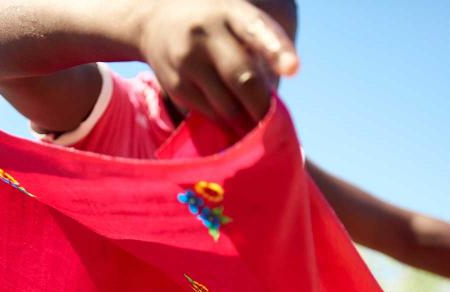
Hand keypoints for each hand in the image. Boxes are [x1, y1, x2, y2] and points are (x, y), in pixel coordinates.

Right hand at [139, 0, 298, 133]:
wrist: (156, 20)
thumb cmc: (215, 25)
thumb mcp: (237, 21)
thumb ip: (259, 53)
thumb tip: (273, 105)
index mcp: (231, 12)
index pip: (255, 29)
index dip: (276, 50)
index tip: (293, 68)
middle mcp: (205, 32)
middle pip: (242, 77)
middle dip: (262, 105)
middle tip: (273, 121)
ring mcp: (186, 59)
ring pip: (227, 105)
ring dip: (244, 115)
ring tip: (248, 111)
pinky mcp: (175, 84)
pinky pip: (210, 114)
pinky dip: (224, 118)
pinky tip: (225, 109)